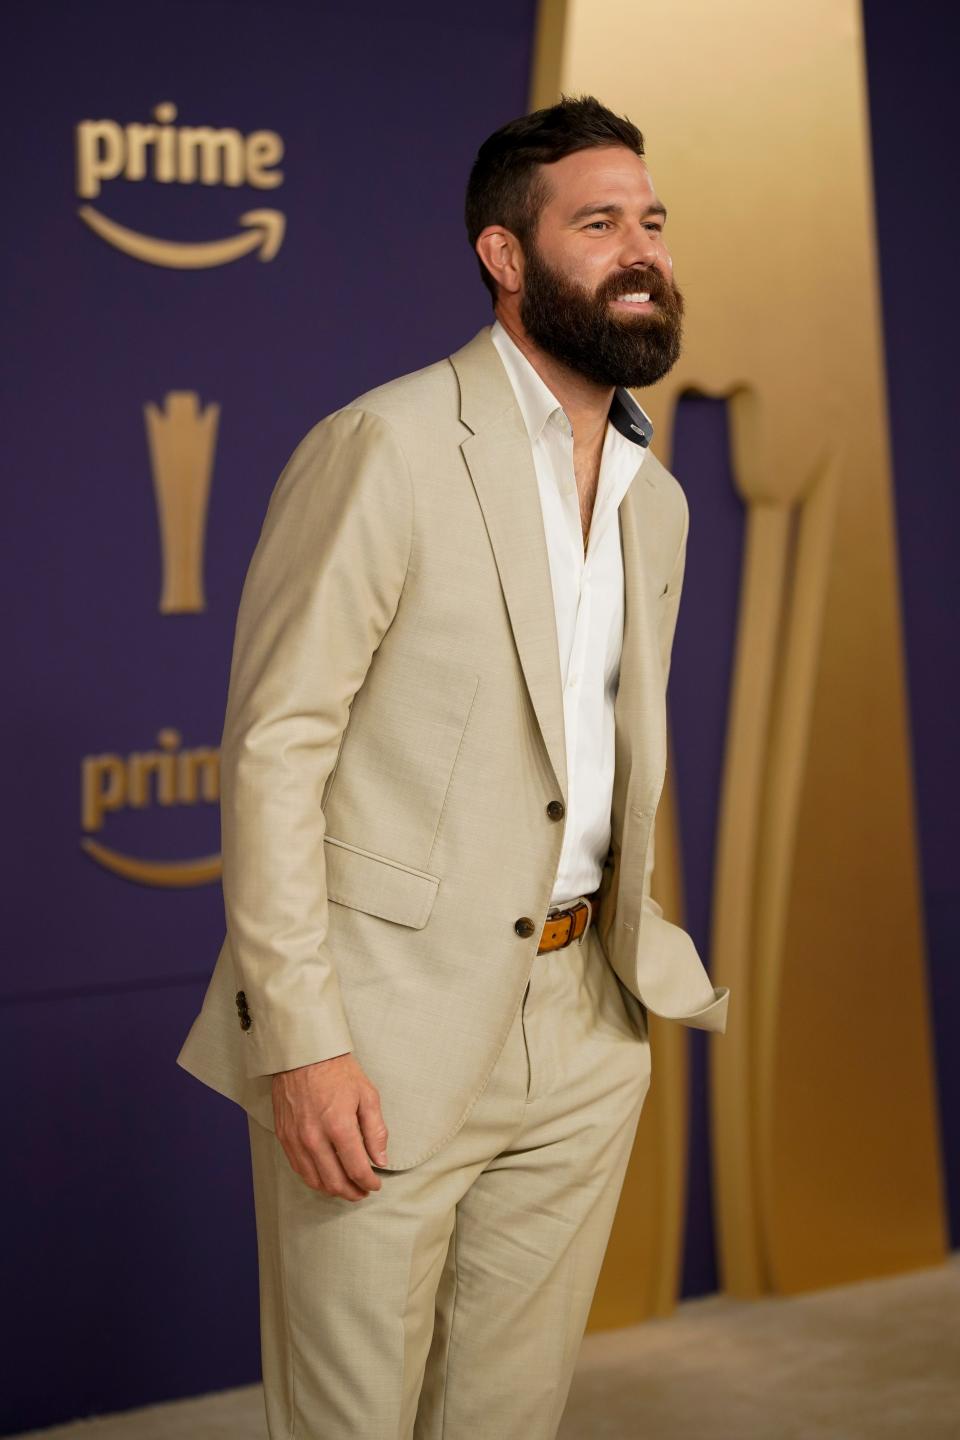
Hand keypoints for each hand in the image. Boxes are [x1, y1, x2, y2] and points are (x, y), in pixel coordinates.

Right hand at [271, 1053, 387, 1199]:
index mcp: (339, 1126)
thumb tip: (380, 1159)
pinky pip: (299, 1168)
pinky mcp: (283, 1136)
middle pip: (335, 1181)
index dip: (369, 1182)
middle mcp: (314, 1137)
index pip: (356, 1169)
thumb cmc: (337, 1070)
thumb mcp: (366, 1094)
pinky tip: (325, 1178)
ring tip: (346, 1189)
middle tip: (363, 1192)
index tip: (375, 1184)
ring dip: (333, 1190)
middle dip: (352, 1192)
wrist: (303, 1054)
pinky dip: (314, 1179)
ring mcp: (296, 1139)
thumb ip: (376, 1130)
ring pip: (314, 1180)